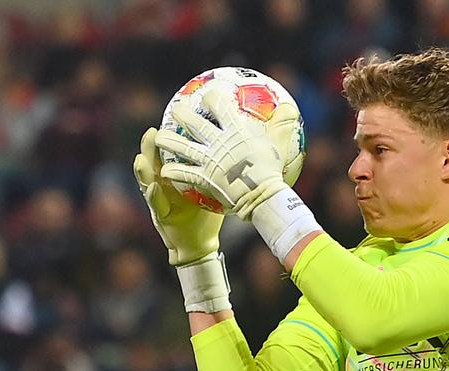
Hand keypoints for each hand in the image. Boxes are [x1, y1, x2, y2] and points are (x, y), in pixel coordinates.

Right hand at [133, 127, 221, 265]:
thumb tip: (239, 147)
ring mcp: (160, 200)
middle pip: (154, 162)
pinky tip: (153, 186)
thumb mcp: (212, 186)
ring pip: (148, 181)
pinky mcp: (161, 216)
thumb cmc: (207, 212)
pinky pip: (156, 204)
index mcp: (175, 175)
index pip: (168, 152)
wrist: (200, 243)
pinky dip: (153, 195)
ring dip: (143, 170)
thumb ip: (218, 168)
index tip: (168, 121)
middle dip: (150, 147)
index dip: (166, 137)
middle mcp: (164, 184)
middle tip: (152, 131)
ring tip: (141, 158)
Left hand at [156, 86, 288, 217]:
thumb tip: (290, 106)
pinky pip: (183, 174)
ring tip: (158, 138)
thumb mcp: (280, 144)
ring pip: (182, 147)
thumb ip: (283, 123)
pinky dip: (173, 172)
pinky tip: (165, 171)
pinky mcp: (203, 178)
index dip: (211, 98)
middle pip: (194, 123)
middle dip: (182, 113)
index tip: (207, 95)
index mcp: (235, 131)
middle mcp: (218, 142)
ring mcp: (208, 160)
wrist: (262, 196)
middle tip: (175, 108)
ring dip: (168, 141)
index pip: (219, 106)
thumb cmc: (272, 171)